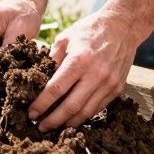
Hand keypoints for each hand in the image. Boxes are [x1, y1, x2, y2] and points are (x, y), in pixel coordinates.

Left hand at [28, 9, 141, 131]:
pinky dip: (83, 116)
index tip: (31, 113)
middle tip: (39, 127)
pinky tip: (71, 118)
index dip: (41, 104)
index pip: (55, 90)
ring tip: (54, 126)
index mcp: (79, 60)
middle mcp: (95, 75)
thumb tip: (38, 80)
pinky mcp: (117, 89)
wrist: (122, 27)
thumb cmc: (89, 30)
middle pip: (70, 107)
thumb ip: (52, 59)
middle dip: (52, 120)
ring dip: (67, 123)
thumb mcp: (65, 38)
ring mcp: (108, 84)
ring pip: (85, 113)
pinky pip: (97, 108)